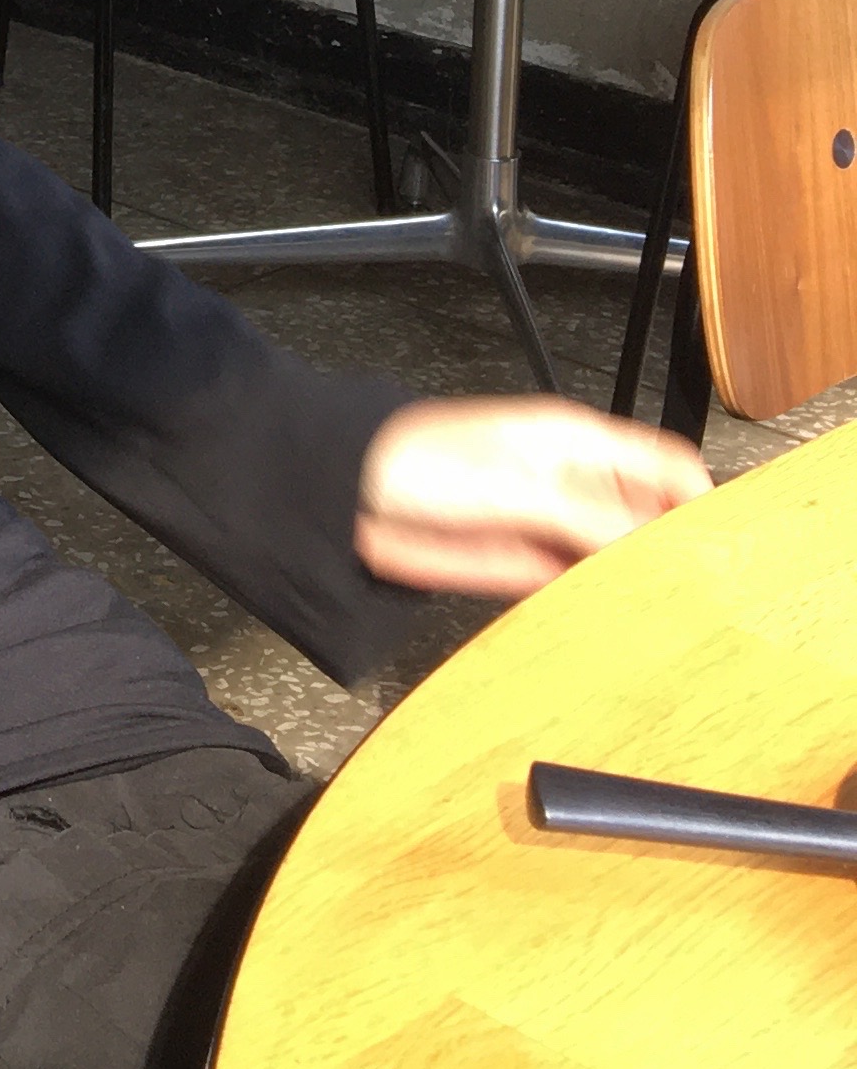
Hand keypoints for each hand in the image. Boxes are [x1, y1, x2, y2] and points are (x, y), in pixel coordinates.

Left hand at [355, 399, 708, 594]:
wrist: (347, 497)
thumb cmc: (418, 461)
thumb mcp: (515, 487)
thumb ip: (587, 517)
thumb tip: (652, 546)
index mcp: (578, 443)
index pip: (665, 466)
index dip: (698, 501)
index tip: (721, 548)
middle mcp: (570, 482)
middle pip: (646, 516)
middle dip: (672, 550)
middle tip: (703, 597)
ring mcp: (547, 524)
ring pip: (614, 555)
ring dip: (636, 582)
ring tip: (673, 620)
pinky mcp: (520, 563)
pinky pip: (575, 585)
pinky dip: (597, 602)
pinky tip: (619, 626)